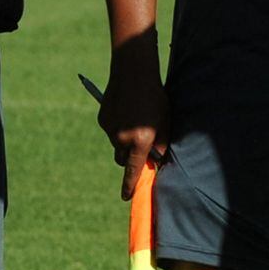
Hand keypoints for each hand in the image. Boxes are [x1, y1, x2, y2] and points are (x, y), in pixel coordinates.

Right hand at [100, 69, 169, 199]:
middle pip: (122, 159)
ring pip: (116, 144)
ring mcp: (110, 129)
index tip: (126, 197)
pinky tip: (126, 111)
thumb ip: (161, 142)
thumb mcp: (165, 120)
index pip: (134, 170)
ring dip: (123, 140)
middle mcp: (123, 138)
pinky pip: (110, 130)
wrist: (133, 73)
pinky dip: (117, 127)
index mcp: (141, 140)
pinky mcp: (102, 120)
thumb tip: (156, 159)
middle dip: (128, 158)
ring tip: (135, 119)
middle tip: (138, 145)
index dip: (130, 185)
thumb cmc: (155, 97)